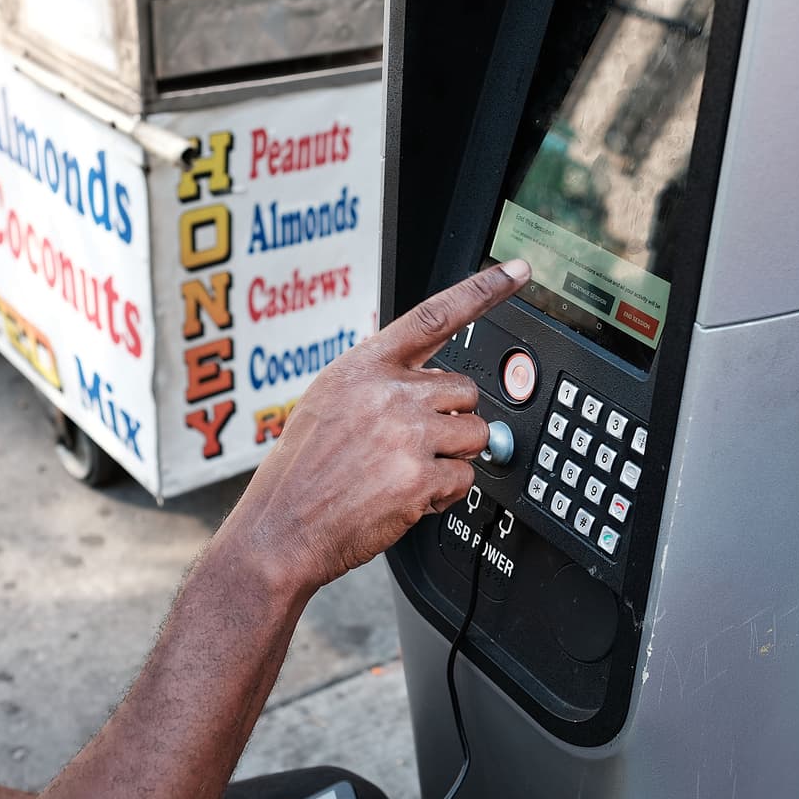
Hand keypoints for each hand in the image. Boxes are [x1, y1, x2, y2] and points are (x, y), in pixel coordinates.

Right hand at [220, 259, 530, 592]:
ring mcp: (405, 435)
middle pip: (465, 390)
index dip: (483, 290)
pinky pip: (465, 479)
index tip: (518, 270)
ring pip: (475, 434)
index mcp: (363, 367)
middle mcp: (387, 393)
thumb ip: (380, 382)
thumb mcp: (328, 401)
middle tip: (413, 444)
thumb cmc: (302, 472)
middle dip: (453, 420)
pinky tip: (404, 497)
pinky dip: (443, 494)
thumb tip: (434, 384)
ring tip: (404, 471)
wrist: (280, 529)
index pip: (434, 316)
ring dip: (452, 457)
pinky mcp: (418, 478)